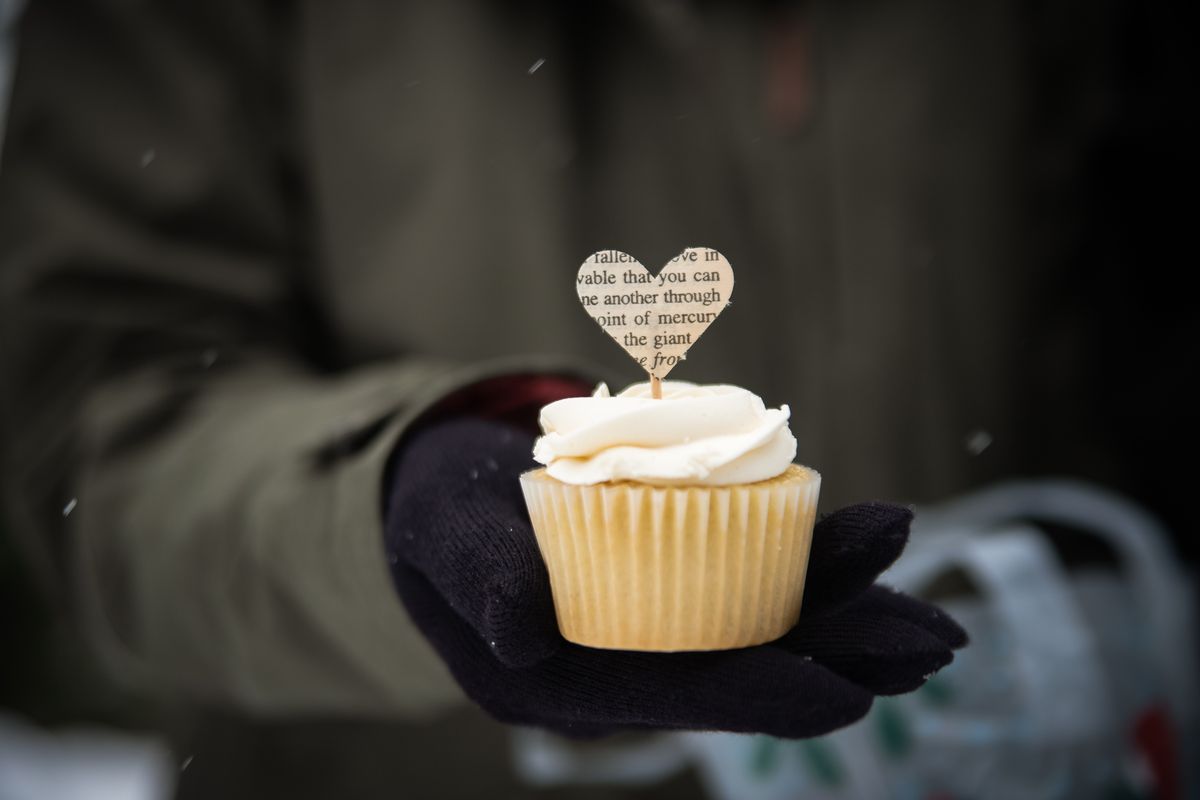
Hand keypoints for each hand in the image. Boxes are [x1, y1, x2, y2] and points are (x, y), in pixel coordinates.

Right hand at [385, 418, 965, 738]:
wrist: (442, 497)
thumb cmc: (438, 514)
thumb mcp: (441, 534)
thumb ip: (478, 578)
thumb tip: (519, 633)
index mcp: (565, 677)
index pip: (676, 690)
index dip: (763, 693)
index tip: (847, 693)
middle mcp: (620, 662)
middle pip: (743, 663)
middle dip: (840, 654)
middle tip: (935, 642)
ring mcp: (649, 626)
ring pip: (757, 624)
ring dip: (842, 614)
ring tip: (922, 618)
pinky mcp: (666, 585)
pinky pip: (744, 581)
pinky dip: (803, 566)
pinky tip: (858, 554)